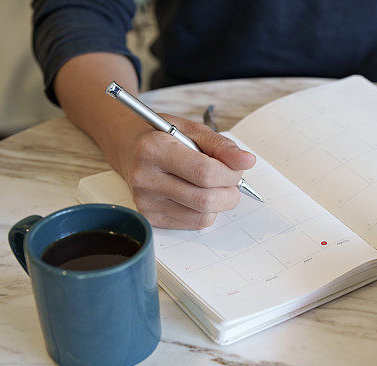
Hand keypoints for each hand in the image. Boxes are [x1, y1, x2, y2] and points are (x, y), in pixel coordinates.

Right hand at [107, 114, 255, 228]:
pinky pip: (194, 223)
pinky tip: (198, 194)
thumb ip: (221, 146)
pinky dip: (206, 211)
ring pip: (203, 215)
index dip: (230, 173)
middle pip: (205, 199)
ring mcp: (145, 202)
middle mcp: (145, 178)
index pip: (204, 172)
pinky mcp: (151, 218)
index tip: (237, 167)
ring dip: (220, 202)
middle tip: (231, 180)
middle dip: (230, 192)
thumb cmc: (164, 137)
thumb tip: (247, 161)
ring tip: (214, 185)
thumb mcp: (193, 131)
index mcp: (153, 150)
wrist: (129, 148)